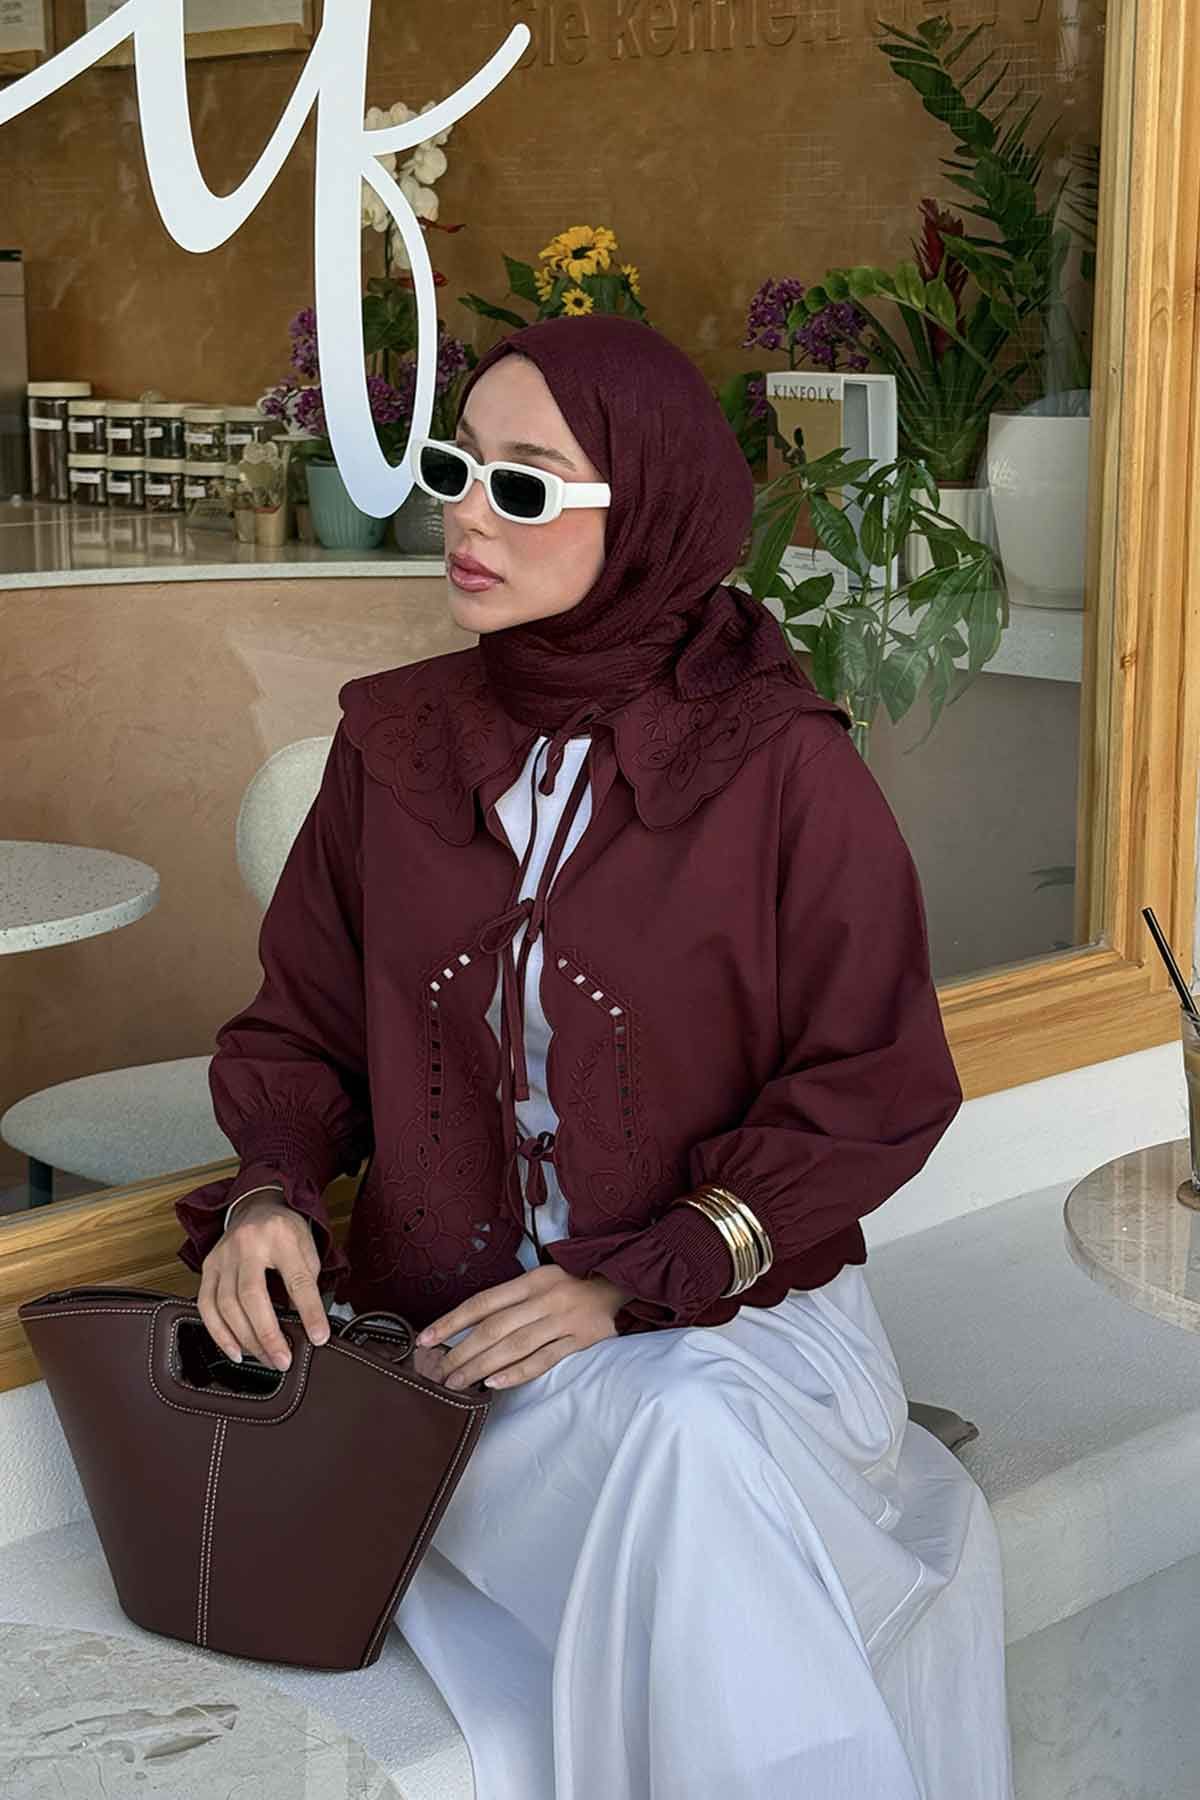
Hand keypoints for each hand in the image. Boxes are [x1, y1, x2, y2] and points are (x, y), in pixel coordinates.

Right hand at [198, 1194, 329, 1369]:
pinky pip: (206, 1306)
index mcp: (280, 1235)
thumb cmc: (285, 1231)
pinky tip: (236, 1350)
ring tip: (265, 1358)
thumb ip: (306, 1284)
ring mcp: (223, 1255)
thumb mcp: (307, 1248)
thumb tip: (308, 1327)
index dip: (309, 1312)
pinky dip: (219, 1333)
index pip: (297, 1279)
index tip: (318, 1337)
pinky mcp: (208, 1266)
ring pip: (226, 1305)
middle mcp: (247, 1243)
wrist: (257, 1206)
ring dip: (245, 1339)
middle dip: (268, 1334)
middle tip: (283, 1360)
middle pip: (252, 1296)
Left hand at [415, 1265, 631, 1391]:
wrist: (620, 1281)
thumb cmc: (572, 1284)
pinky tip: (494, 1383)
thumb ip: (511, 1301)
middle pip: (494, 1328)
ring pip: (514, 1345)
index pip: (482, 1302)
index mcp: (531, 1280)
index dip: (452, 1321)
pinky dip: (516, 1372)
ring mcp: (563, 1320)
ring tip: (458, 1382)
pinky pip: (544, 1359)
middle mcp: (545, 1298)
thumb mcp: (540, 1279)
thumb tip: (469, 1328)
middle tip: (439, 1371)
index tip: (426, 1339)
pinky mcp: (581, 1340)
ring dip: (481, 1365)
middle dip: (462, 1351)